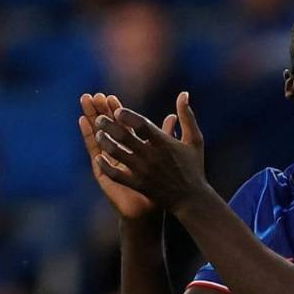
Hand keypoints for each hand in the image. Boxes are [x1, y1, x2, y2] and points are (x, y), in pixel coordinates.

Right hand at [78, 92, 157, 219]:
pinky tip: (82, 124)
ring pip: (98, 137)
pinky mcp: (104, 172)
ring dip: (91, 121)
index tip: (111, 97)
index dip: (116, 111)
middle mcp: (119, 153)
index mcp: (134, 147)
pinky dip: (89, 138)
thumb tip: (172, 116)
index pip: (122, 125)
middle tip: (93, 96)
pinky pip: (95, 153)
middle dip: (100, 112)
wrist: (150, 209)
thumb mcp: (166, 155)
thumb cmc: (160, 184)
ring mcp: (110, 162)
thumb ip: (166, 136)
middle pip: (107, 128)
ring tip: (85, 106)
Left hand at [93, 91, 208, 214]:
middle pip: (123, 136)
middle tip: (100, 118)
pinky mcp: (138, 185)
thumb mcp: (195, 140)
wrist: (191, 199)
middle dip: (108, 124)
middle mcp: (151, 156)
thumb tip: (184, 94)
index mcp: (164, 143)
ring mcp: (143, 171)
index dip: (127, 115)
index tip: (118, 110)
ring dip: (104, 141)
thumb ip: (187, 116)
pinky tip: (98, 157)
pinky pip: (115, 174)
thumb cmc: (193, 167)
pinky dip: (105, 164)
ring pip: (116, 153)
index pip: (141, 124)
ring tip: (98, 134)